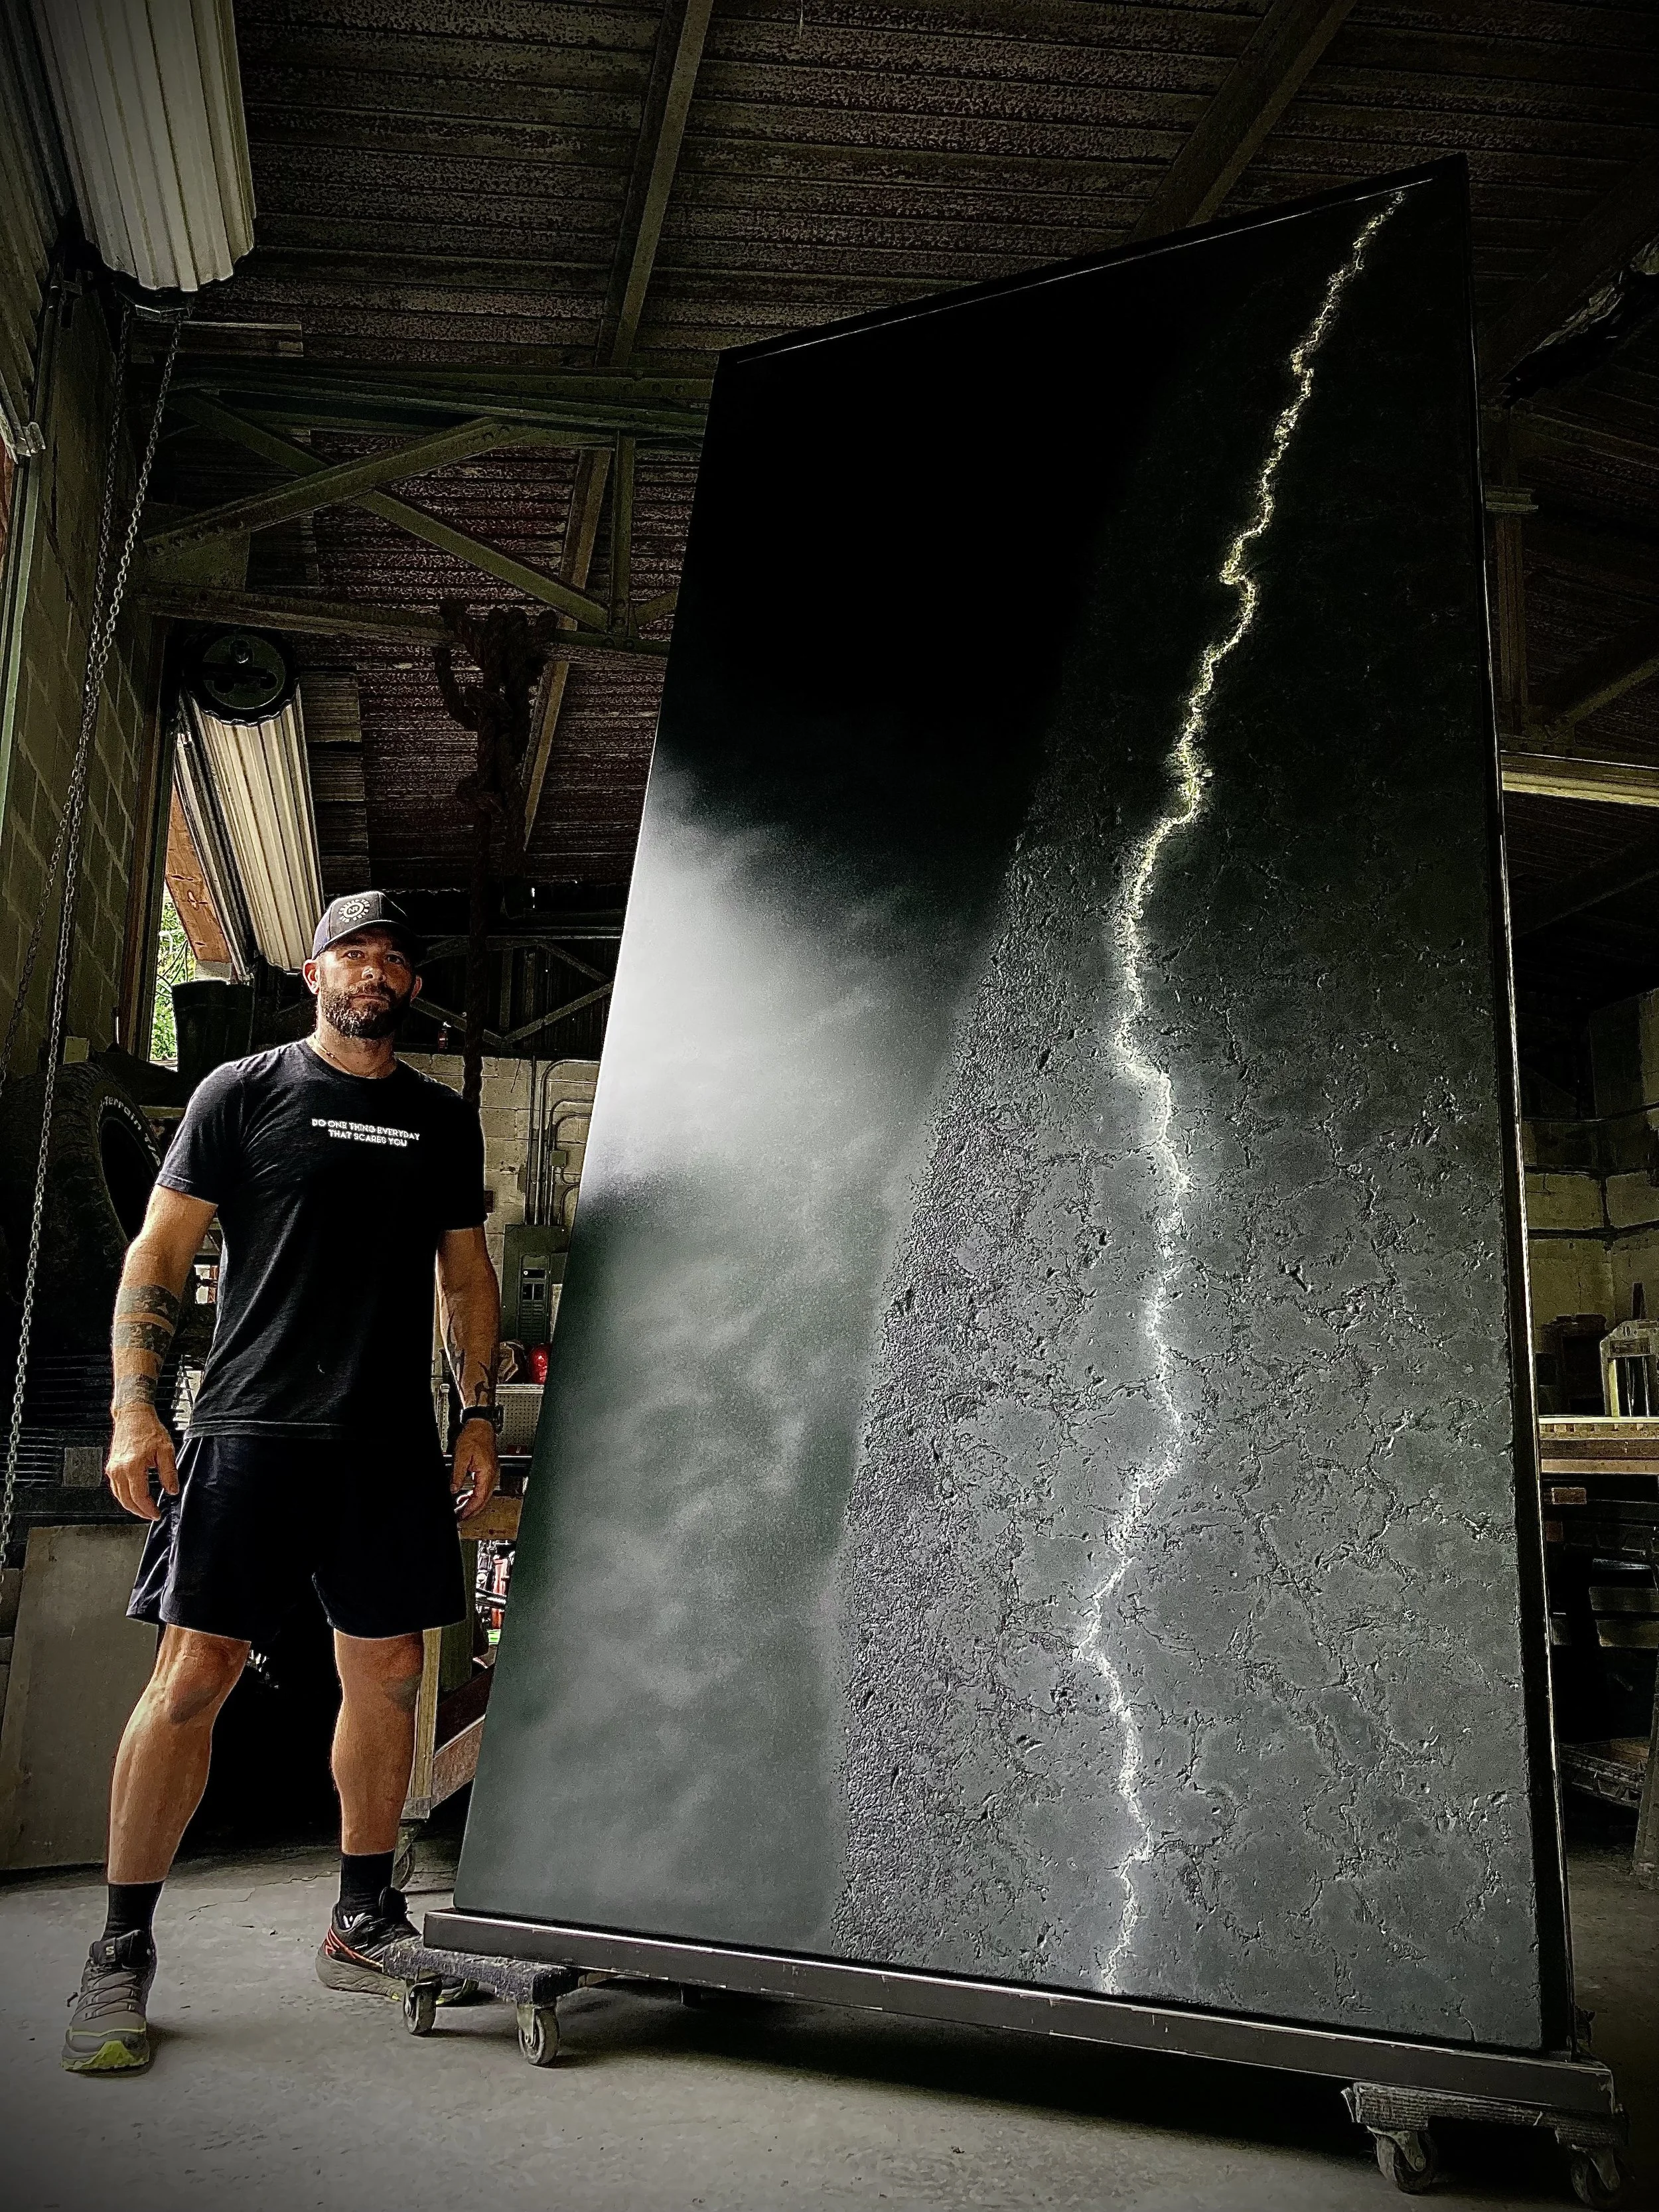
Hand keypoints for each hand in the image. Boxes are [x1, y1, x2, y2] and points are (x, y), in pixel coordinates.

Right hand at [106, 1407, 177, 1521]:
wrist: (133, 1415)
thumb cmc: (148, 1429)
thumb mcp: (166, 1450)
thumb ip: (169, 1473)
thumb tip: (172, 1490)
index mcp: (133, 1466)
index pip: (139, 1497)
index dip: (149, 1509)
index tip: (156, 1514)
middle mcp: (119, 1470)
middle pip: (127, 1501)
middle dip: (139, 1512)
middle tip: (151, 1515)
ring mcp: (113, 1469)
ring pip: (119, 1496)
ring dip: (131, 1506)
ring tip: (144, 1509)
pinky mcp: (111, 1467)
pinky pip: (115, 1488)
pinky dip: (124, 1496)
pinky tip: (134, 1496)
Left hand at [451, 1417, 498, 1521]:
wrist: (481, 1425)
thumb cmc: (474, 1436)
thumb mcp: (461, 1456)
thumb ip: (457, 1474)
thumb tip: (453, 1489)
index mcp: (487, 1473)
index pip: (479, 1497)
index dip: (470, 1508)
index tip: (462, 1515)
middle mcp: (492, 1474)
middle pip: (484, 1499)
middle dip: (473, 1510)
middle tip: (461, 1516)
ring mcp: (492, 1472)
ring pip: (485, 1494)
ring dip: (474, 1503)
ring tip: (462, 1508)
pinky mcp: (489, 1469)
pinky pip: (483, 1487)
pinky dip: (475, 1494)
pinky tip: (466, 1495)